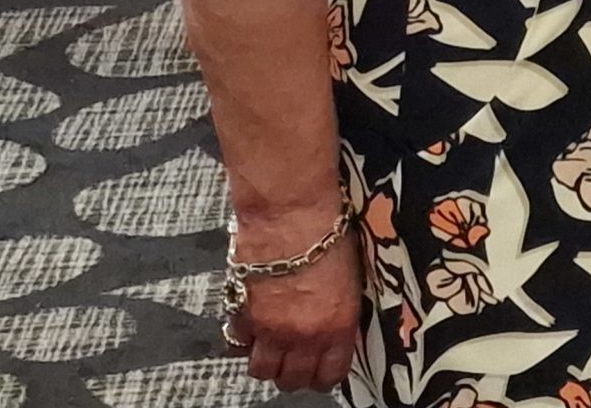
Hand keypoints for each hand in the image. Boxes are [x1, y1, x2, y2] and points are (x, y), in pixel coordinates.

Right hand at [230, 216, 362, 393]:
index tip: (324, 369)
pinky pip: (239, 343)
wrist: (291, 212)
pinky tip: (253, 322)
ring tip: (273, 346)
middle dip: (295, 373)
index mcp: (337, 326)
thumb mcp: (351, 276)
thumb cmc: (329, 232)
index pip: (330, 374)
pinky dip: (245, 337)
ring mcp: (269, 329)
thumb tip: (335, 325)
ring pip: (262, 370)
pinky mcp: (242, 315)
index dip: (326, 375)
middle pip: (292, 380)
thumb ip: (340, 311)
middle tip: (297, 358)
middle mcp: (302, 336)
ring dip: (268, 361)